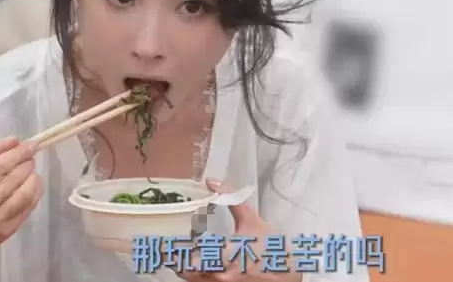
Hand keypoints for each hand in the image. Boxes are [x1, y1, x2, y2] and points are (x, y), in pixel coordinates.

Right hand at [0, 137, 43, 249]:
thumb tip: (16, 141)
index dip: (17, 154)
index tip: (31, 144)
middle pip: (13, 180)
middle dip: (27, 164)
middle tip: (30, 157)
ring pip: (24, 194)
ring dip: (33, 177)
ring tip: (31, 171)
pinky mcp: (7, 231)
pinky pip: (28, 207)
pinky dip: (35, 191)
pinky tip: (34, 184)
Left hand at [179, 179, 300, 281]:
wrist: (290, 274)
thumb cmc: (272, 246)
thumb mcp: (252, 220)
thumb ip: (230, 198)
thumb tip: (211, 181)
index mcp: (225, 256)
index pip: (187, 260)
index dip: (172, 252)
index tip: (163, 242)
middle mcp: (221, 275)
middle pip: (185, 273)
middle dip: (175, 260)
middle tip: (168, 246)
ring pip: (192, 280)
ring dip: (185, 268)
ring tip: (181, 253)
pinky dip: (197, 274)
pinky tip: (199, 262)